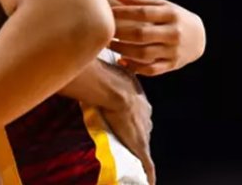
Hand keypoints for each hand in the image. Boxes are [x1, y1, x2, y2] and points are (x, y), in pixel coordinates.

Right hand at [98, 66, 154, 183]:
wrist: (113, 89)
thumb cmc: (107, 78)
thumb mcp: (111, 75)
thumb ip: (107, 77)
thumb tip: (92, 67)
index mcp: (140, 102)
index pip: (139, 114)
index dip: (132, 119)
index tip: (127, 121)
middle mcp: (145, 117)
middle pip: (142, 129)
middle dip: (136, 134)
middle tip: (127, 141)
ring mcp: (143, 132)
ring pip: (143, 147)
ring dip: (139, 154)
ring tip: (136, 163)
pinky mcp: (140, 146)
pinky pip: (147, 164)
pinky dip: (149, 173)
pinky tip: (149, 182)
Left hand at [108, 0, 205, 75]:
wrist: (200, 37)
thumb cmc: (172, 17)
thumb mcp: (161, 4)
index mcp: (171, 14)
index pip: (144, 13)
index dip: (123, 13)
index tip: (107, 13)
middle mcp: (174, 33)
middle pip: (141, 35)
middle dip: (119, 34)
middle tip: (104, 32)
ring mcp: (174, 51)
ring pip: (144, 53)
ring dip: (122, 50)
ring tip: (108, 45)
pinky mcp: (172, 65)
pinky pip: (151, 69)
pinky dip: (135, 67)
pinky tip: (121, 61)